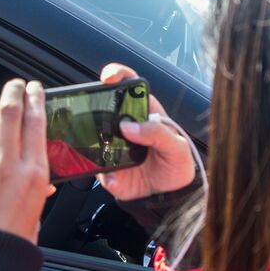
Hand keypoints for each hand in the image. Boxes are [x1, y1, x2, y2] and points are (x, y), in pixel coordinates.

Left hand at [0, 80, 56, 243]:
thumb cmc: (14, 242)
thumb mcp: (36, 210)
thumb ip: (33, 185)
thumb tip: (34, 175)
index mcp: (33, 173)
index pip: (35, 123)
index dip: (34, 100)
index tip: (34, 89)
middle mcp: (6, 166)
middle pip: (8, 114)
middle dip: (12, 94)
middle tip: (14, 86)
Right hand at [94, 63, 196, 201]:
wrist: (170, 195)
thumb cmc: (176, 164)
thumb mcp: (177, 146)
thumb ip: (158, 132)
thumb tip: (129, 126)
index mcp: (143, 112)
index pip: (128, 85)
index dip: (117, 75)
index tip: (110, 78)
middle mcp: (124, 125)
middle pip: (102, 106)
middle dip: (94, 105)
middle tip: (95, 111)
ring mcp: (112, 145)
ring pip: (92, 135)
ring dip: (92, 140)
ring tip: (107, 151)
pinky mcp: (105, 166)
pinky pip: (95, 166)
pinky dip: (103, 172)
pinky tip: (115, 177)